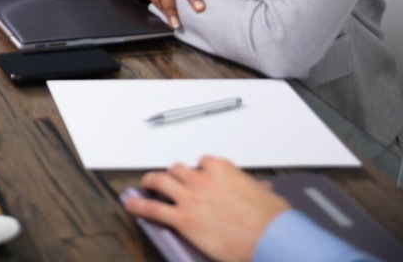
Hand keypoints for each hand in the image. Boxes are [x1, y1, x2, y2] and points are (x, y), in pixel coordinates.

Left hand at [122, 156, 289, 261]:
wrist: (272, 241)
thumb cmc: (273, 222)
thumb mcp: (268, 197)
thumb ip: (256, 189)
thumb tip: (261, 189)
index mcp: (223, 170)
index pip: (204, 162)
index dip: (201, 171)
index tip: (201, 177)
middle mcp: (202, 179)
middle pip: (179, 169)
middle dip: (175, 174)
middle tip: (172, 180)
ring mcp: (190, 198)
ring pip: (161, 181)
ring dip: (151, 181)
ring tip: (146, 183)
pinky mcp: (183, 219)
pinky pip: (153, 209)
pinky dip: (138, 206)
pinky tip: (131, 205)